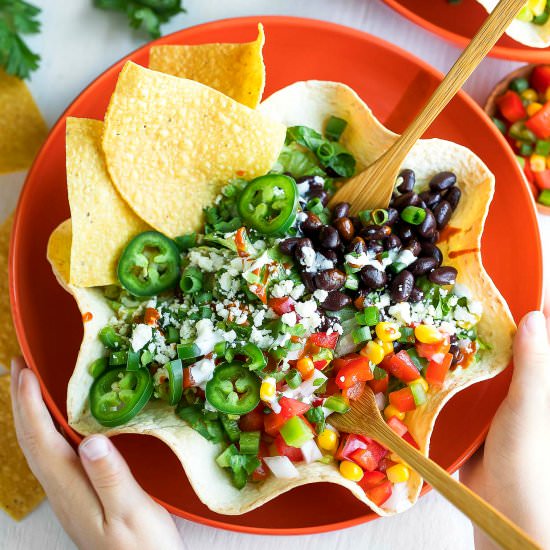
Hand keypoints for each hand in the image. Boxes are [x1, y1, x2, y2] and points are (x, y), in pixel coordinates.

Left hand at [10, 357, 184, 549]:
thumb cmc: (142, 548)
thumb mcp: (131, 511)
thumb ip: (111, 477)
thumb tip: (91, 440)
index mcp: (72, 488)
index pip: (41, 439)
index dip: (30, 404)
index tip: (25, 371)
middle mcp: (63, 489)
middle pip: (31, 441)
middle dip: (22, 402)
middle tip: (19, 367)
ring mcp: (69, 494)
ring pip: (39, 447)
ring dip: (31, 414)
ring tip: (31, 387)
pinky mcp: (79, 495)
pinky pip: (53, 454)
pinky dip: (48, 430)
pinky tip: (58, 423)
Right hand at [461, 300, 549, 548]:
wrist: (503, 509)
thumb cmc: (530, 461)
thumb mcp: (531, 408)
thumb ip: (534, 365)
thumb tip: (533, 317)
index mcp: (545, 379)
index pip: (542, 333)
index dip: (533, 306)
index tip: (511, 278)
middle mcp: (525, 381)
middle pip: (510, 340)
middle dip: (492, 316)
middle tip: (464, 290)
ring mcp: (500, 394)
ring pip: (484, 357)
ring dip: (468, 340)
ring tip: (443, 313)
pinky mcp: (477, 407)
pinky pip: (465, 379)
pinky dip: (452, 366)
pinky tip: (432, 353)